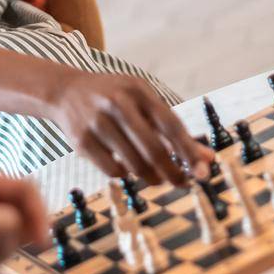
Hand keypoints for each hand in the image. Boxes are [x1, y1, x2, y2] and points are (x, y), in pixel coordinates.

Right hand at [44, 70, 211, 185]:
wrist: (66, 91)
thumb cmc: (115, 98)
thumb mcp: (142, 101)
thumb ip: (172, 128)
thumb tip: (207, 158)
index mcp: (137, 90)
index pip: (170, 125)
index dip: (189, 151)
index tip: (203, 171)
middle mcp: (117, 103)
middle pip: (152, 148)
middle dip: (172, 171)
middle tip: (182, 183)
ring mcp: (97, 122)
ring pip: (133, 163)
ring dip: (150, 177)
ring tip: (156, 178)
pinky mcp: (81, 140)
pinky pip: (112, 170)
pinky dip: (125, 175)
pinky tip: (128, 170)